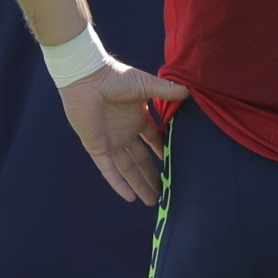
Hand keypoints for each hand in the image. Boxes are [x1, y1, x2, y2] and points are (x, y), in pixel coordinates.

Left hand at [58, 62, 189, 204]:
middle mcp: (124, 133)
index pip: (153, 141)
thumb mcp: (146, 86)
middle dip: (152, 176)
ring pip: (127, 168)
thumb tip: (190, 93)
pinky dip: (118, 183)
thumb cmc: (115, 77)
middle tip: (164, 193)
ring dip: (139, 184)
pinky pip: (108, 169)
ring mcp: (110, 141)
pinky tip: (129, 197)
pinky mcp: (96, 146)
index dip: (163, 152)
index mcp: (137, 119)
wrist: (87, 77)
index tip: (175, 165)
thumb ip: (167, 92)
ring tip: (152, 201)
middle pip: (141, 160)